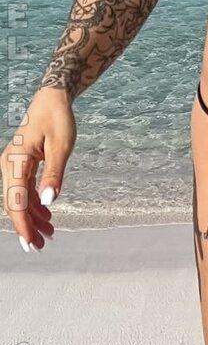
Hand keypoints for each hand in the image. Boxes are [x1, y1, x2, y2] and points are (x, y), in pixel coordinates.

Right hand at [1, 88, 76, 251]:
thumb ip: (54, 174)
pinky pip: (24, 189)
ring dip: (32, 216)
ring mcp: (14, 165)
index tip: (30, 243)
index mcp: (15, 161)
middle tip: (41, 246)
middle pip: (15, 203)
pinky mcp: (21, 163)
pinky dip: (34, 203)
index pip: (16, 201)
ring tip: (49, 233)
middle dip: (27, 226)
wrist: (53, 98)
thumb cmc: (58, 119)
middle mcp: (9, 165)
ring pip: (20, 198)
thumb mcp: (61, 146)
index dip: (23, 225)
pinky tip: (47, 214)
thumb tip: (49, 201)